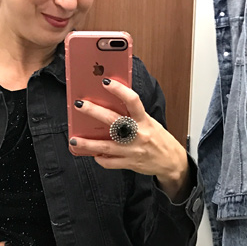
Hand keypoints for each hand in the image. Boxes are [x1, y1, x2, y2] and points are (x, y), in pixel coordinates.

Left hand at [69, 79, 190, 201]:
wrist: (172, 162)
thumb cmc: (159, 139)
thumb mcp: (149, 122)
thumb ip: (133, 115)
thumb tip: (111, 103)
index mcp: (144, 121)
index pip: (133, 101)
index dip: (120, 90)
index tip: (106, 82)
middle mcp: (138, 134)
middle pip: (113, 121)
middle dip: (94, 112)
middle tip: (79, 105)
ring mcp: (133, 150)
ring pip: (106, 146)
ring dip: (88, 144)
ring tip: (74, 140)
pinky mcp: (130, 163)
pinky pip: (110, 163)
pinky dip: (100, 158)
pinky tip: (94, 154)